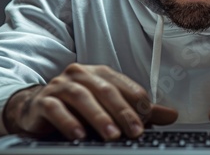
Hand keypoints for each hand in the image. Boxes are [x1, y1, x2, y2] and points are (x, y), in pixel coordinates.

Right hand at [3, 63, 177, 140]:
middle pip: (106, 90)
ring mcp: (60, 85)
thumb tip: (172, 115)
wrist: (37, 109)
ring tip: (111, 135)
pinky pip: (56, 109)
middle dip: (123, 112)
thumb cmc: (79, 108)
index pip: (124, 85)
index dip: (137, 102)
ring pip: (82, 97)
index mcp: (100, 73)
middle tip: (136, 132)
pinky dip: (68, 121)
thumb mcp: (111, 108)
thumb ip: (139, 111)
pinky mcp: (43, 100)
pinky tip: (79, 135)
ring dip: (99, 117)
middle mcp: (81, 74)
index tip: (148, 120)